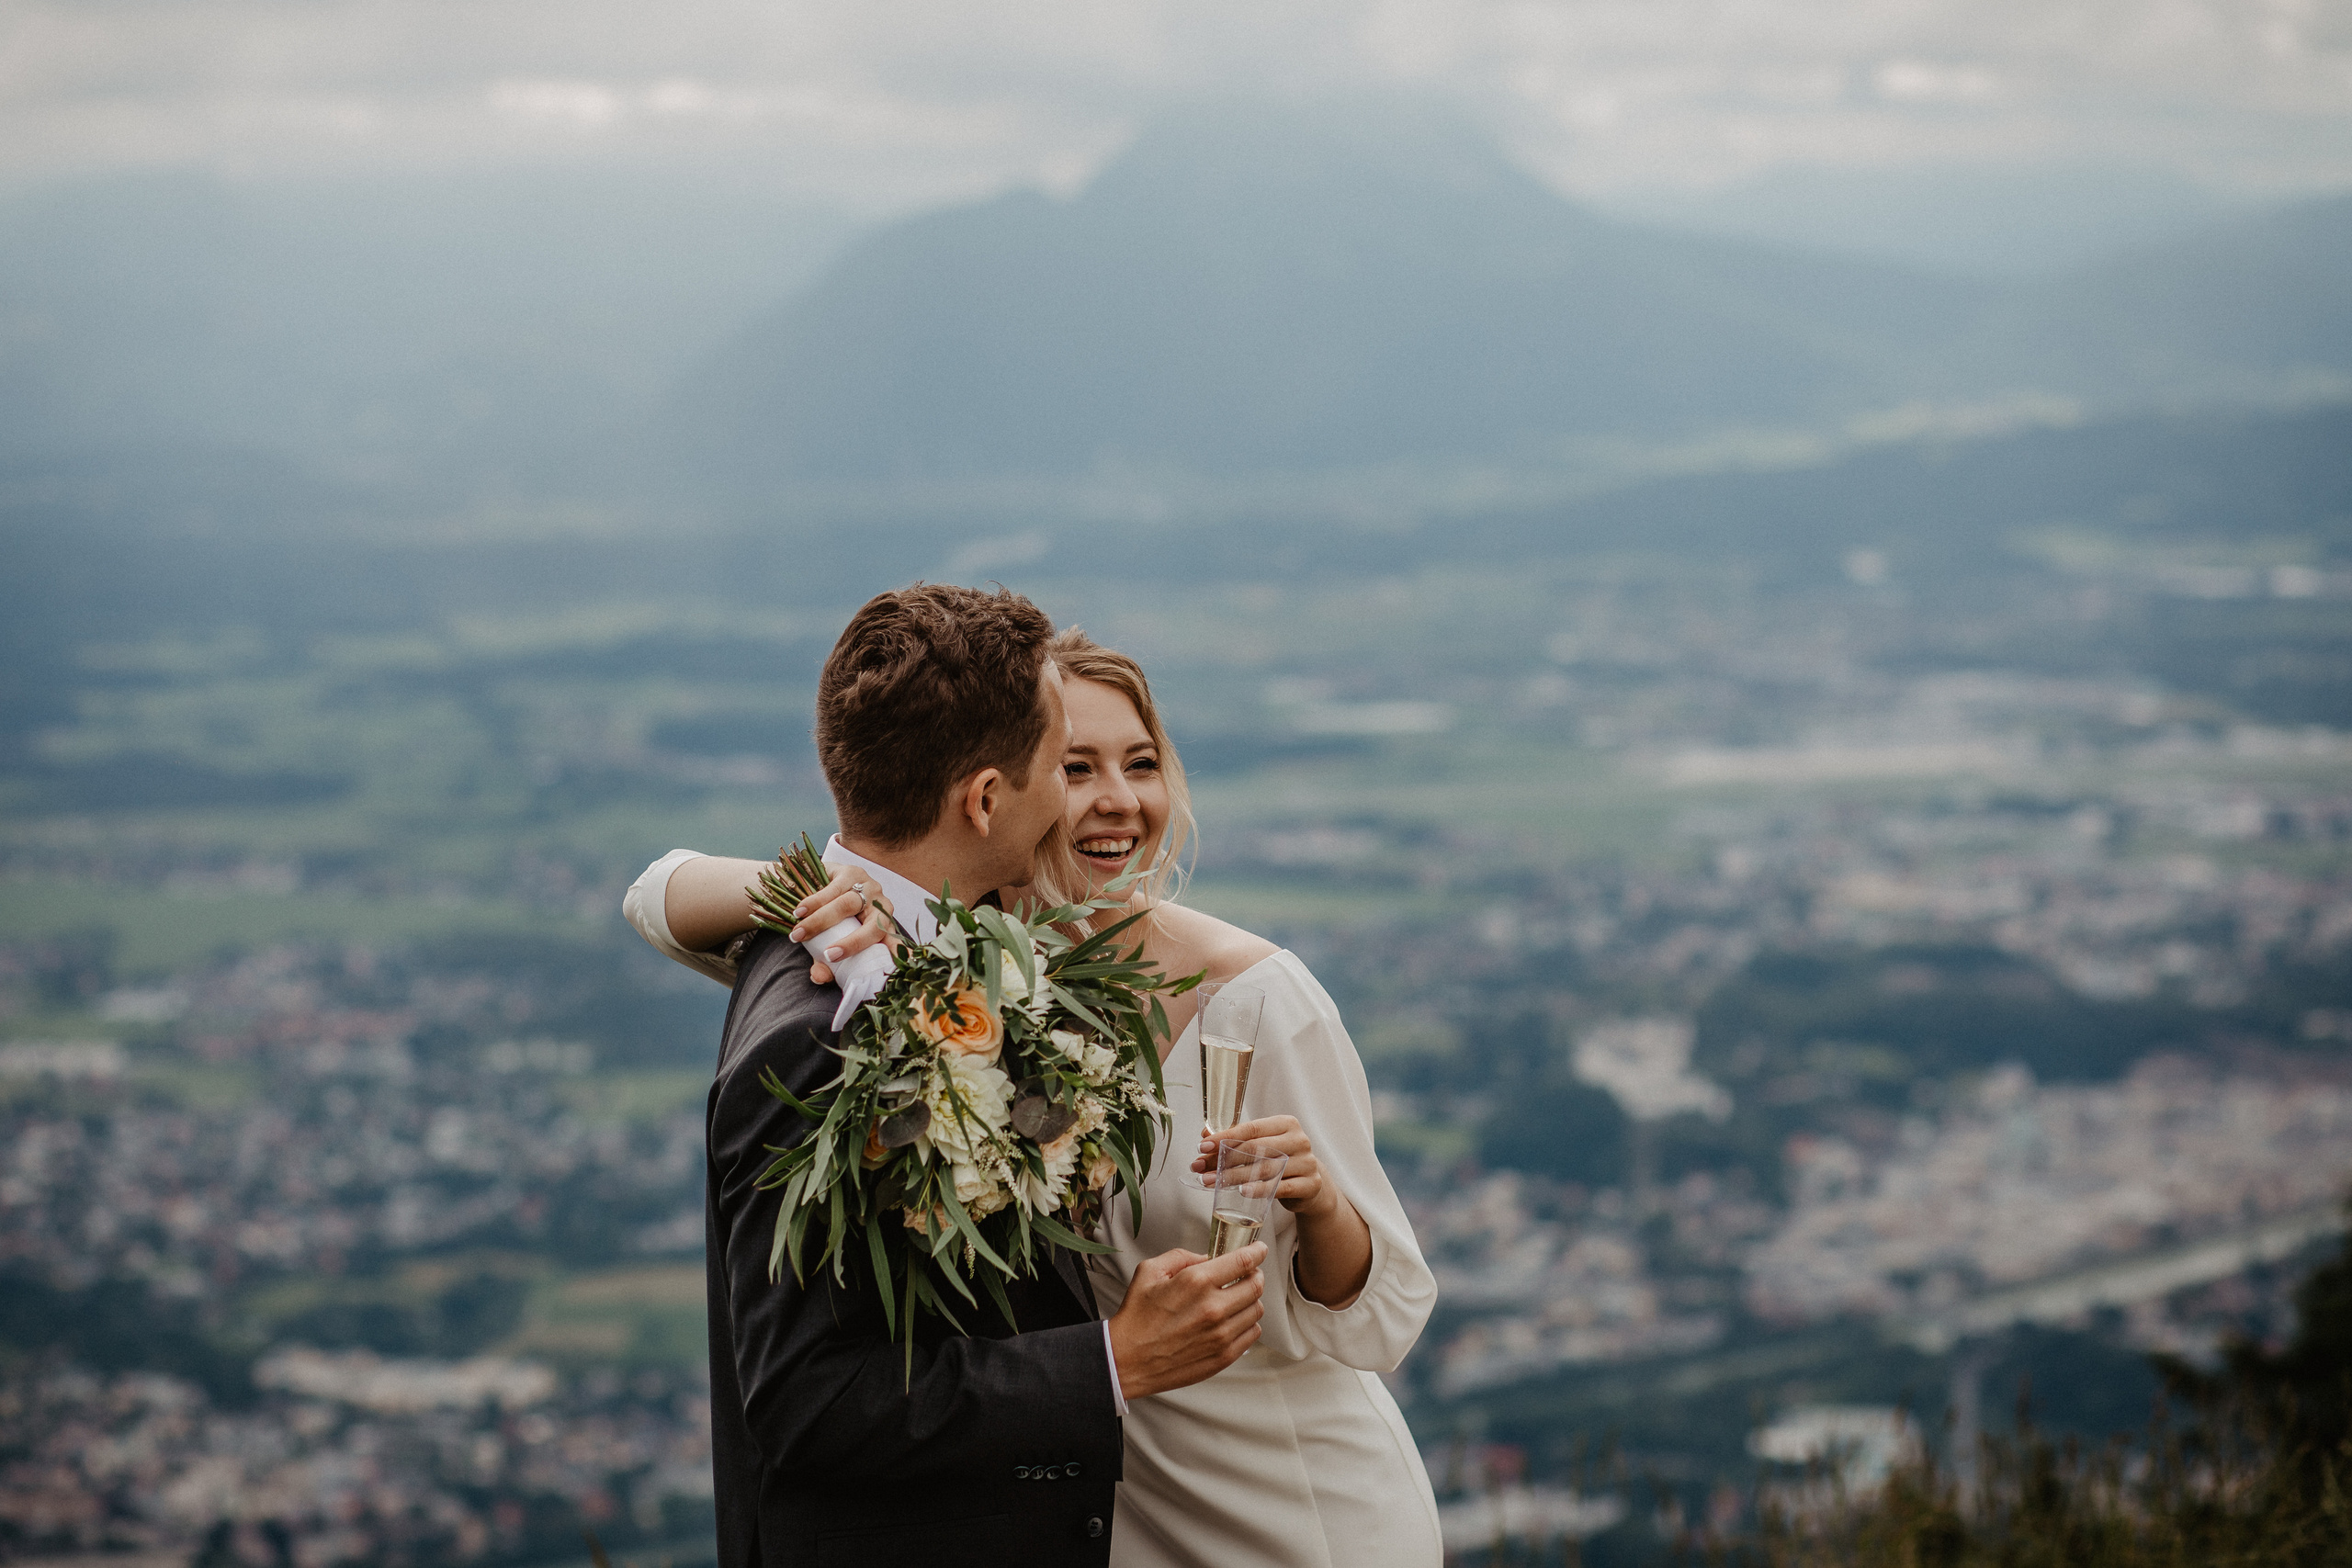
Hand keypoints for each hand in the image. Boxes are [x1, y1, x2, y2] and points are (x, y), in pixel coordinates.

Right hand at [786, 866, 896, 984]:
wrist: (821, 882)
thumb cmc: (832, 919)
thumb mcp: (830, 941)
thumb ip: (825, 962)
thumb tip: (818, 977)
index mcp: (883, 926)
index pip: (894, 944)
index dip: (893, 957)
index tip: (890, 973)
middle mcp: (882, 906)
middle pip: (873, 927)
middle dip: (852, 944)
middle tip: (828, 956)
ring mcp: (868, 887)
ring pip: (847, 905)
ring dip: (821, 921)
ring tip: (799, 933)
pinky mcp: (851, 872)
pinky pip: (833, 889)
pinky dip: (814, 902)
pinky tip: (800, 912)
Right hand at [1107, 1244, 1265, 1398]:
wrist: (1127, 1360)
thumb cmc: (1136, 1317)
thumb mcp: (1150, 1271)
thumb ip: (1182, 1256)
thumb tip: (1207, 1257)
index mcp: (1196, 1282)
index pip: (1243, 1261)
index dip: (1257, 1252)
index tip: (1259, 1250)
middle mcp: (1213, 1307)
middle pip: (1256, 1285)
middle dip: (1254, 1275)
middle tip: (1246, 1274)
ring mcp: (1221, 1334)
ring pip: (1257, 1310)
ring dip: (1250, 1300)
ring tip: (1235, 1299)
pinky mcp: (1223, 1356)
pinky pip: (1252, 1334)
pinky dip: (1247, 1324)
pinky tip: (1232, 1321)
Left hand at [1191, 1116, 1333, 1219]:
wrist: (1310, 1184)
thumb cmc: (1281, 1160)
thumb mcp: (1263, 1145)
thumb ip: (1236, 1139)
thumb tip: (1205, 1136)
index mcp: (1286, 1124)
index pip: (1251, 1128)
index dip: (1225, 1137)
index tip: (1202, 1147)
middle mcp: (1298, 1140)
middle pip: (1255, 1149)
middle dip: (1223, 1160)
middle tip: (1201, 1169)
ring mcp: (1306, 1162)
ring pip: (1264, 1169)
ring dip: (1234, 1177)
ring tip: (1213, 1182)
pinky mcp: (1310, 1184)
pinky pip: (1280, 1188)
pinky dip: (1259, 1190)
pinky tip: (1243, 1192)